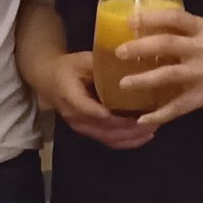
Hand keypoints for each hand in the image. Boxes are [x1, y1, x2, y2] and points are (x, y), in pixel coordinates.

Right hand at [38, 48, 159, 149]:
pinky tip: (143, 137)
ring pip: (109, 139)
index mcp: (72, 97)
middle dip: (132, 129)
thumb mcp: (82, 60)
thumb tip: (131, 64)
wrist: (47, 80)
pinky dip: (127, 142)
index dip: (116, 117)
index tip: (138, 116)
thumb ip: (103, 65)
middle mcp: (76, 117)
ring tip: (153, 130)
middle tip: (155, 121)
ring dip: (132, 138)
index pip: (94, 111)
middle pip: (106, 129)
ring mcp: (82, 127)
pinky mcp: (88, 132)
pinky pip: (108, 141)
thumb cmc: (67, 67)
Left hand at [113, 11, 202, 123]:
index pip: (175, 17)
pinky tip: (143, 119)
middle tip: (119, 52)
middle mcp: (202, 48)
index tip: (130, 20)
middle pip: (167, 44)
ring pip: (169, 75)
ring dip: (144, 80)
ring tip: (124, 84)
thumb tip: (146, 29)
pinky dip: (161, 114)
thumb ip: (183, 31)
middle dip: (140, 48)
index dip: (152, 18)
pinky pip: (179, 106)